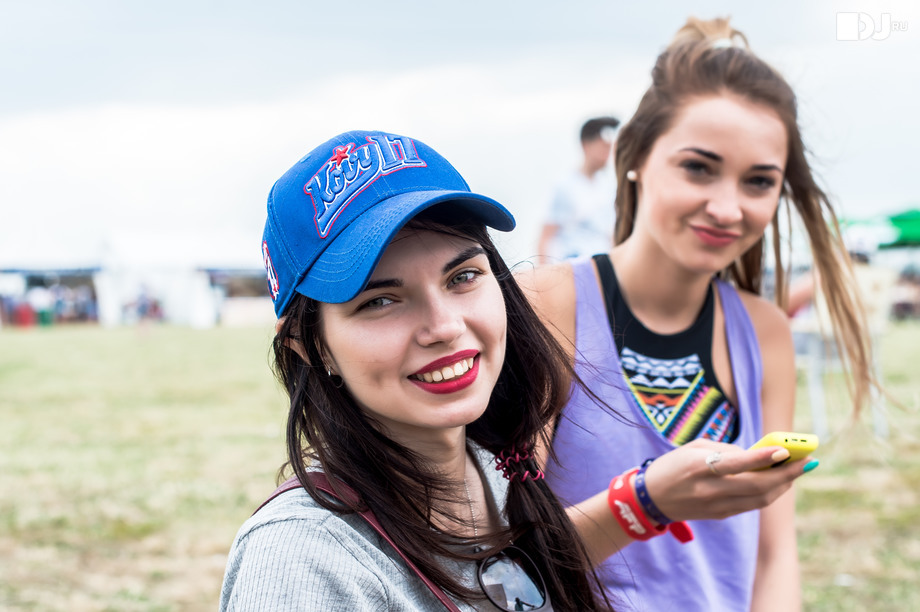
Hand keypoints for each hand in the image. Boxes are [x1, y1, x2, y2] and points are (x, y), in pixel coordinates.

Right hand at [643, 439, 811, 522]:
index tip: (785, 451)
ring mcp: (716, 506)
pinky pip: (752, 504)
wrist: (651, 499)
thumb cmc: (672, 465)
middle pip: (757, 486)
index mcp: (699, 467)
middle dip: (786, 474)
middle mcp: (710, 489)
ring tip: (797, 471)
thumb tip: (757, 455)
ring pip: (760, 499)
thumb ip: (725, 450)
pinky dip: (769, 493)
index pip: (736, 464)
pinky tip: (779, 482)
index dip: (762, 458)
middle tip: (807, 461)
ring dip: (783, 485)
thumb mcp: (693, 448)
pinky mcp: (721, 515)